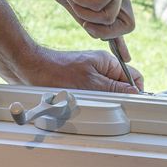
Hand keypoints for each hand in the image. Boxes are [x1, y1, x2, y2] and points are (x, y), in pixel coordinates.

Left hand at [15, 44, 143, 93]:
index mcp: (107, 62)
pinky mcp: (78, 82)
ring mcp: (90, 75)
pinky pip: (91, 95)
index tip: (129, 104)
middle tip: (103, 105)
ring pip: (105, 93)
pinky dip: (88, 101)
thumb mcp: (90, 84)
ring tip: (86, 103)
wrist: (30, 68)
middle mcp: (100, 67)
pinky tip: (78, 104)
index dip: (134, 92)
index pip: (133, 77)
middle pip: (119, 87)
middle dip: (114, 99)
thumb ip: (115, 89)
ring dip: (99, 102)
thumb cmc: (57, 72)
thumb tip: (135, 94)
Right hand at [41, 0, 133, 39]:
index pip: (119, 21)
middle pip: (127, 25)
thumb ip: (83, 14)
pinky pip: (102, 8)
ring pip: (110, 21)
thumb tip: (93, 31)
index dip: (120, 40)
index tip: (126, 57)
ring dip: (84, 11)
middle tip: (84, 20)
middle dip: (104, 31)